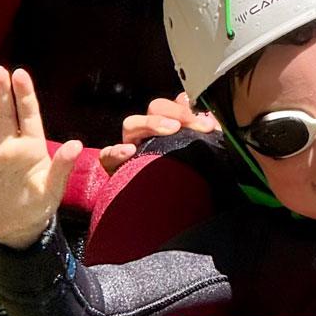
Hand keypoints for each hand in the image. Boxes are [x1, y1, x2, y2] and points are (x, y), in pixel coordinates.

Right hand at [0, 68, 81, 247]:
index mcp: (32, 147)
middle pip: (5, 114)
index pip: (28, 114)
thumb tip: (75, 143)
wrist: (15, 229)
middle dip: (1, 93)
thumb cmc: (39, 206)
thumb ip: (62, 166)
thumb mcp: (52, 189)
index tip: (20, 73)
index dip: (24, 94)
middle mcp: (9, 146)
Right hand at [98, 92, 218, 174]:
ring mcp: (131, 147)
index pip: (175, 105)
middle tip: (194, 125)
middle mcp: (150, 133)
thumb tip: (200, 109)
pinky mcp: (116, 168)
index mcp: (171, 127)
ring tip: (171, 129)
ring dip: (150, 123)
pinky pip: (107, 155)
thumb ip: (202, 130)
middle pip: (155, 108)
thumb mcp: (202, 151)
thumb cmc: (189, 178)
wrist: (171, 210)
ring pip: (131, 124)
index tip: (208, 123)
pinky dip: (115, 151)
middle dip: (175, 112)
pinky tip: (130, 151)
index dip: (188, 109)